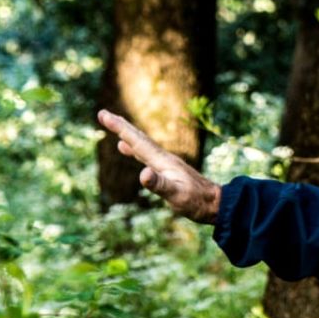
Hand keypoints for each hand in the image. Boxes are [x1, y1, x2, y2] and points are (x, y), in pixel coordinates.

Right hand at [97, 108, 221, 223]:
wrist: (215, 203)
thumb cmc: (196, 201)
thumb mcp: (176, 195)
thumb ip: (160, 184)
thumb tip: (142, 174)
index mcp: (162, 161)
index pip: (137, 141)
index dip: (120, 128)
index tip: (103, 115)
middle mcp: (163, 158)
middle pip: (139, 138)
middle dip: (120, 126)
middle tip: (102, 114)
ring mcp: (165, 163)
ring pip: (142, 145)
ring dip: (127, 135)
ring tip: (114, 126)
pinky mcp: (167, 170)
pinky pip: (146, 155)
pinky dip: (134, 149)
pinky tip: (127, 148)